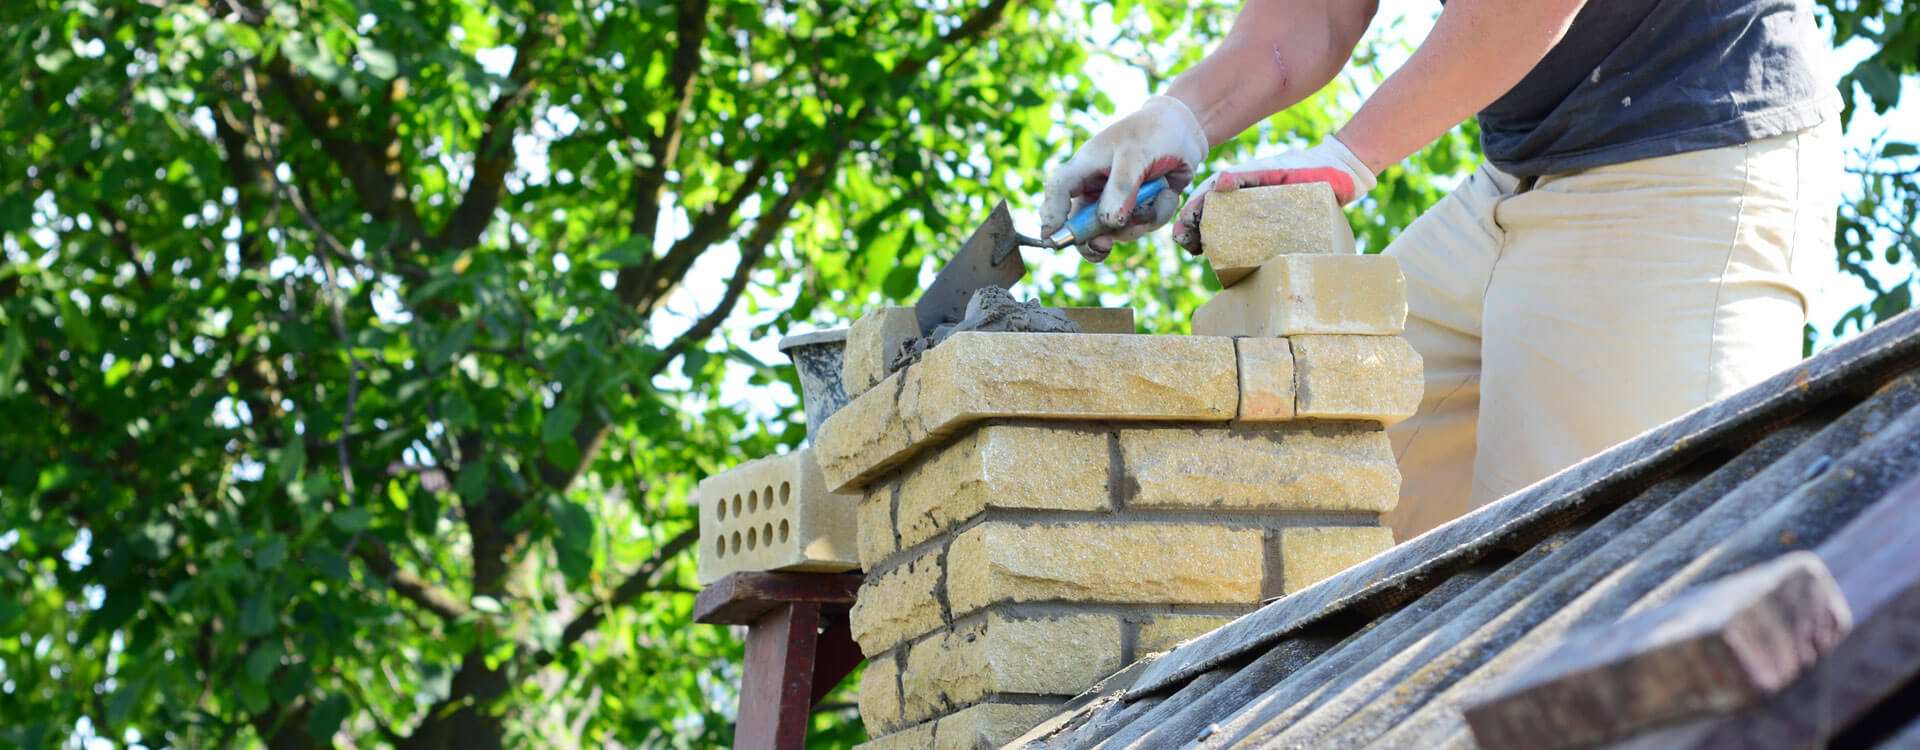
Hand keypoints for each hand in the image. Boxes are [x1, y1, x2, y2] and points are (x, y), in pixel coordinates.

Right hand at [1040, 96, 1208, 261]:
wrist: (1185, 132)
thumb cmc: (1153, 133)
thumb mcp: (1136, 154)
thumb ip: (1122, 187)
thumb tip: (1109, 222)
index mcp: (1084, 168)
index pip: (1057, 192)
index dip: (1051, 215)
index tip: (1052, 239)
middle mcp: (1096, 189)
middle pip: (1081, 225)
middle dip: (1094, 238)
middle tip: (1104, 246)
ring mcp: (1117, 202)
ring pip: (1116, 230)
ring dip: (1140, 221)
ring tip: (1160, 194)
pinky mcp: (1138, 210)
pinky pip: (1142, 226)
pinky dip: (1157, 214)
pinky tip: (1167, 193)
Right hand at [1171, 137, 1375, 254]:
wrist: (1342, 174)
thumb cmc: (1313, 170)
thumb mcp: (1280, 172)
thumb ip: (1252, 174)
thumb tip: (1221, 181)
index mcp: (1241, 180)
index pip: (1205, 196)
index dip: (1189, 214)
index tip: (1182, 233)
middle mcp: (1244, 193)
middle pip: (1209, 211)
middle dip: (1191, 227)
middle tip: (1187, 247)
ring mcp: (1255, 206)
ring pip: (1222, 222)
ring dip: (1206, 236)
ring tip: (1198, 253)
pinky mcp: (1269, 219)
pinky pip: (1242, 232)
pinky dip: (1228, 243)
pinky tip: (1226, 258)